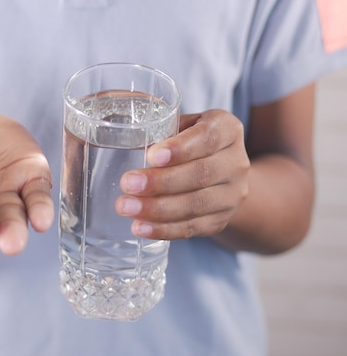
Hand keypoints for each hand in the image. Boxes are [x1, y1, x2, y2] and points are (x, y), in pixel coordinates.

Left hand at [115, 109, 249, 239]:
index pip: (207, 138)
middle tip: (127, 183)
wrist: (219, 173)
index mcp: (227, 130)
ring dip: (157, 209)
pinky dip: (164, 229)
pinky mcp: (221, 220)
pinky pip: (192, 228)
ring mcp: (232, 195)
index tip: (152, 155)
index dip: (180, 148)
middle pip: (200, 174)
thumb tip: (118, 135)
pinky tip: (140, 227)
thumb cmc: (187, 141)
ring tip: (126, 207)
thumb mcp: (181, 125)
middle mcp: (236, 162)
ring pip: (196, 204)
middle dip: (161, 182)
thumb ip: (160, 127)